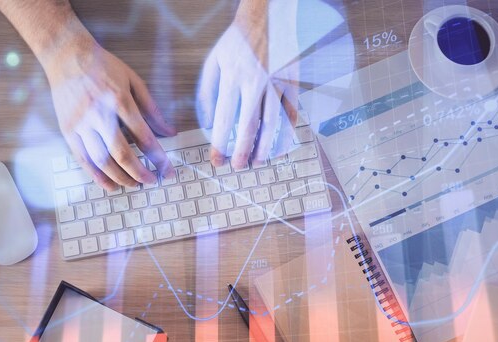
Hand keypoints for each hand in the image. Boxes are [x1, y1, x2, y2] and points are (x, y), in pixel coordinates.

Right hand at [43, 36, 175, 189]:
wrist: (66, 55)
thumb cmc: (103, 66)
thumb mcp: (134, 81)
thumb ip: (152, 109)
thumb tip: (170, 132)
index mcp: (119, 100)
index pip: (144, 137)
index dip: (158, 158)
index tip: (168, 171)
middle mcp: (99, 115)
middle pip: (123, 154)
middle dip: (140, 173)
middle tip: (152, 182)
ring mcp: (81, 124)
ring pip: (102, 161)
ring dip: (120, 178)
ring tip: (134, 185)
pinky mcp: (68, 130)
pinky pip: (83, 159)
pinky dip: (97, 176)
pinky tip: (110, 185)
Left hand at [197, 0, 298, 168]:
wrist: (266, 18)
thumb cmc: (237, 42)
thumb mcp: (214, 60)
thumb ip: (206, 91)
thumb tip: (205, 120)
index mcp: (233, 76)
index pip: (224, 118)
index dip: (220, 143)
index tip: (217, 159)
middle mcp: (255, 82)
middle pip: (249, 125)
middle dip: (243, 151)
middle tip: (239, 166)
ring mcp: (276, 83)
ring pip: (273, 122)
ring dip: (266, 146)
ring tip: (258, 160)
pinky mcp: (292, 82)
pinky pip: (291, 112)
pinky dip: (287, 131)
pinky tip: (280, 144)